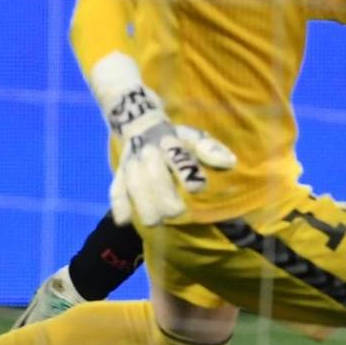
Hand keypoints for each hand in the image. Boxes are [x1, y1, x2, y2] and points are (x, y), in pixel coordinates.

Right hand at [90, 53, 235, 226]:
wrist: (139, 123)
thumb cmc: (175, 138)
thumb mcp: (193, 137)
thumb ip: (209, 149)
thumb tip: (230, 162)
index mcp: (169, 141)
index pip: (178, 157)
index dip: (188, 173)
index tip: (198, 188)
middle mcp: (147, 152)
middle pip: (154, 178)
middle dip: (166, 199)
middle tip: (178, 211)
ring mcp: (130, 164)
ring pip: (135, 187)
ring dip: (147, 208)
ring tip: (160, 220)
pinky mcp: (119, 175)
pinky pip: (115, 191)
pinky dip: (119, 206)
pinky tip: (126, 220)